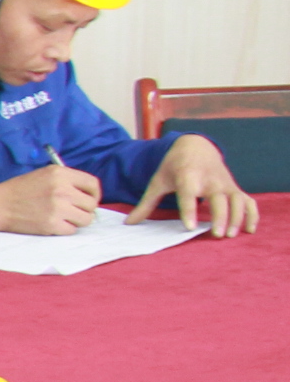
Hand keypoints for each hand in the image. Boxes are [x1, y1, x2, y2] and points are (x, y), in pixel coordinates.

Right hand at [0, 162, 102, 234]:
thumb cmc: (20, 190)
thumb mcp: (44, 174)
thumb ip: (66, 180)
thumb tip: (87, 194)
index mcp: (61, 174)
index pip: (93, 184)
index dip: (94, 194)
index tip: (88, 199)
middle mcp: (62, 190)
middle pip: (91, 204)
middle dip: (84, 209)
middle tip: (73, 211)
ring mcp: (58, 208)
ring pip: (85, 219)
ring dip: (76, 221)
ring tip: (63, 218)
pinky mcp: (52, 224)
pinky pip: (72, 230)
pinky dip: (64, 229)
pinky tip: (53, 224)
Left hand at [133, 135, 262, 237]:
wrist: (195, 146)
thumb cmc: (173, 167)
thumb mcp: (157, 181)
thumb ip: (146, 204)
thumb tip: (129, 224)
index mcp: (187, 176)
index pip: (189, 194)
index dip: (190, 210)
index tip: (190, 227)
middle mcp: (209, 179)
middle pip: (218, 198)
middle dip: (220, 216)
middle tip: (217, 235)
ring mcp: (225, 183)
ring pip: (237, 200)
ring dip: (237, 217)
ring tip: (230, 235)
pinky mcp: (235, 187)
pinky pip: (248, 201)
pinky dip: (252, 214)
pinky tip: (249, 230)